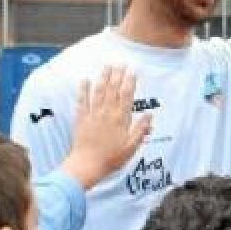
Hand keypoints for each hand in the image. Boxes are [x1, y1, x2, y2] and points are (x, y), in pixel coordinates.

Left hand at [63, 67, 151, 189]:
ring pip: (99, 92)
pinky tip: (85, 80)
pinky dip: (83, 90)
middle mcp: (107, 114)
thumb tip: (149, 116)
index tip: (132, 71)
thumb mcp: (132, 147)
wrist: (87, 166)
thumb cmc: (111, 158)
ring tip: (107, 66)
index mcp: (121, 120)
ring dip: (103, 78)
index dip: (130, 82)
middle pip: (113, 90)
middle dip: (117, 76)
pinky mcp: (81, 119)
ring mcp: (93, 115)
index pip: (127, 96)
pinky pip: (82, 101)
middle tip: (120, 63)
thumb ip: (140, 130)